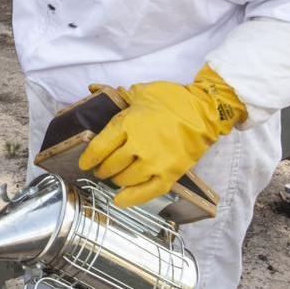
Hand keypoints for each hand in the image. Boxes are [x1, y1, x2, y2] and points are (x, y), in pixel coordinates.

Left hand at [78, 65, 246, 206]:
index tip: (85, 163)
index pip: (99, 147)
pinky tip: (120, 200)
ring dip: (116, 180)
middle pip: (110, 165)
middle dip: (102, 169)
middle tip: (101, 169)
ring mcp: (155, 162)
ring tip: (115, 177)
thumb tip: (93, 89)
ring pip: (125, 180)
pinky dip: (131, 199)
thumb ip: (116, 94)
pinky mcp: (170, 174)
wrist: (205, 111)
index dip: (88, 158)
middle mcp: (138, 145)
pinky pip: (146, 193)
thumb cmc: (172, 99)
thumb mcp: (141, 91)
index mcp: (128, 124)